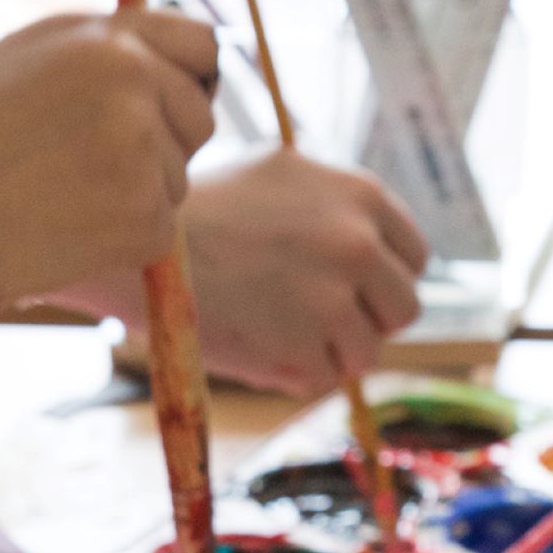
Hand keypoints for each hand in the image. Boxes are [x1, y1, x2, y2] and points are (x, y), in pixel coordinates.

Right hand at [0, 11, 217, 308]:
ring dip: (136, 194)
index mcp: (103, 38)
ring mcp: (144, 150)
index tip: (180, 99)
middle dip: (166, 143)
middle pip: (197, 118)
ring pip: (175, 178)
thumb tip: (159, 65)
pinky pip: (160, 230)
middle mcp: (134, 82)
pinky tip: (68, 232)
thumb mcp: (22, 60)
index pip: (200, 43)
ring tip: (62, 198)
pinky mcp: (144, 216)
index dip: (192, 75)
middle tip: (102, 167)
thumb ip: (97, 53)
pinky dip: (124, 240)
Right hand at [180, 148, 428, 391]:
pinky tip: (252, 343)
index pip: (413, 256)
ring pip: (366, 352)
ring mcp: (332, 300)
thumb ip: (334, 203)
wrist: (139, 250)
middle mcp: (357, 244)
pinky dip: (290, 373)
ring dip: (330, 353)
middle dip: (369, 321)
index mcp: (360, 196)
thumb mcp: (277, 174)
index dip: (385, 280)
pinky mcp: (302, 349)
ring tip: (279, 334)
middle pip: (403, 308)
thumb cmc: (198, 210)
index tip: (358, 292)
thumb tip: (374, 246)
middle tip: (325, 324)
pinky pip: (320, 379)